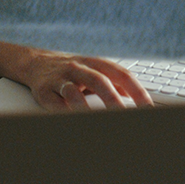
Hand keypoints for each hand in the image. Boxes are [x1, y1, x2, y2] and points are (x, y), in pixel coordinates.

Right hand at [19, 52, 153, 109]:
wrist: (36, 63)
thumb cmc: (74, 70)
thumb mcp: (95, 70)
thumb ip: (116, 83)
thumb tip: (142, 100)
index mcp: (96, 63)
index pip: (121, 74)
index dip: (136, 91)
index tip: (148, 108)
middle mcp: (79, 67)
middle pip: (99, 81)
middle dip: (113, 101)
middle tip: (125, 117)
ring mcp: (60, 78)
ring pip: (73, 91)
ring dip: (85, 107)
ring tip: (97, 122)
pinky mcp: (44, 90)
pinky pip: (53, 101)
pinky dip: (63, 111)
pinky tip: (71, 120)